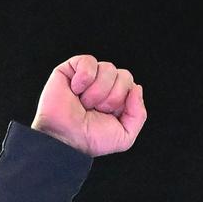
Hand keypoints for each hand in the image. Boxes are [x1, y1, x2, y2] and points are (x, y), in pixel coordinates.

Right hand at [32, 55, 146, 156]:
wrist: (64, 138)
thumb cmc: (88, 139)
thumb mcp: (124, 136)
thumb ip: (139, 114)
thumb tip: (137, 88)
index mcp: (117, 98)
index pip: (131, 85)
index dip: (123, 100)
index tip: (109, 115)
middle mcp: (104, 85)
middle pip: (124, 75)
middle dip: (111, 98)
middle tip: (94, 110)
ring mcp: (88, 76)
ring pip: (108, 68)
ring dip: (96, 92)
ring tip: (83, 103)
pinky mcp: (71, 69)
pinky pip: (89, 62)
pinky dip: (83, 78)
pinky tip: (75, 90)